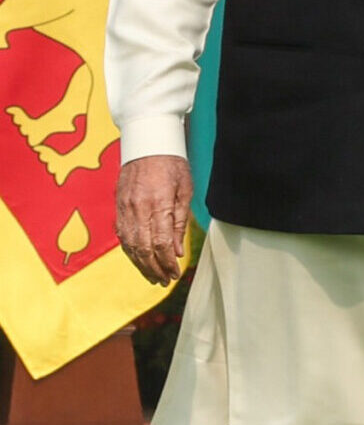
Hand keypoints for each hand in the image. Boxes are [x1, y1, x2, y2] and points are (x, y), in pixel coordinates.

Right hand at [115, 155, 192, 284]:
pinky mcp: (118, 207)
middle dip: (154, 268)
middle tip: (164, 281)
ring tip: (153, 276)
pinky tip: (139, 260)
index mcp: (157, 204)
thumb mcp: (184, 191)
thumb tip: (176, 251)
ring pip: (130, 244)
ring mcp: (124, 208)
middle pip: (143, 248)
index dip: (167, 262)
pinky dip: (130, 251)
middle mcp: (137, 208)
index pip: (160, 243)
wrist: (147, 144)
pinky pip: (122, 235)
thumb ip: (180, 222)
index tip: (175, 273)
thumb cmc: (172, 165)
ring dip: (141, 264)